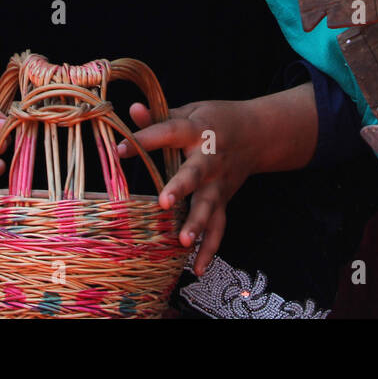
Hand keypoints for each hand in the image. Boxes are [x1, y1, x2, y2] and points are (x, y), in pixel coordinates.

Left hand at [116, 99, 261, 276]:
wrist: (258, 134)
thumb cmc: (215, 120)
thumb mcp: (191, 110)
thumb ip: (160, 115)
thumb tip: (132, 109)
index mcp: (197, 131)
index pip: (169, 133)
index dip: (145, 139)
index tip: (119, 149)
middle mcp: (209, 159)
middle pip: (195, 174)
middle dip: (181, 188)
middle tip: (165, 202)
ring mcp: (218, 184)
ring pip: (209, 206)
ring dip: (197, 225)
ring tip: (183, 243)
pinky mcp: (223, 201)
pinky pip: (218, 228)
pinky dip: (210, 249)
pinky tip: (198, 268)